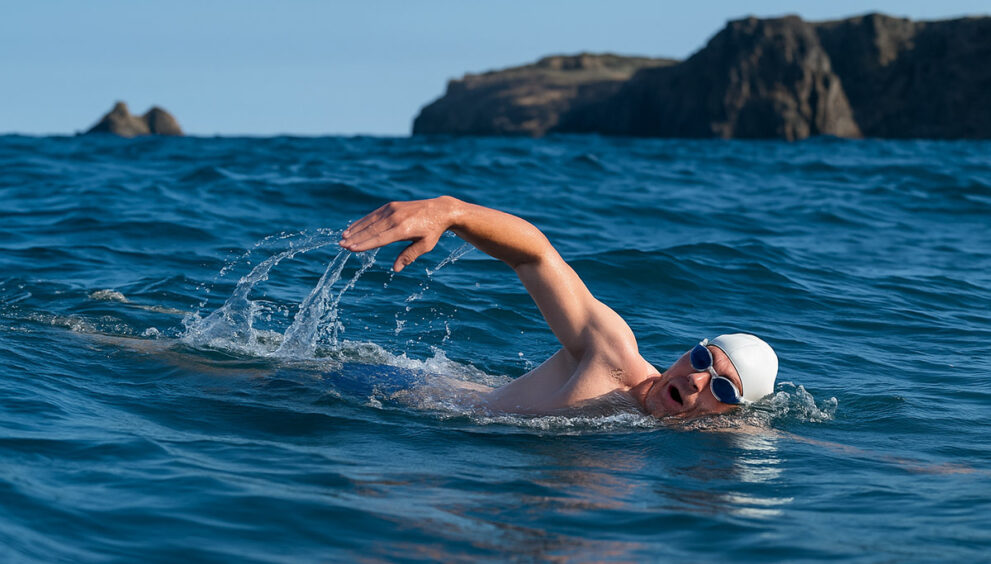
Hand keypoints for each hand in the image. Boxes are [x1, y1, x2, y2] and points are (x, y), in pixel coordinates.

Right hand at [339, 197, 455, 271]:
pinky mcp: (391, 205)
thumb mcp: (425, 246)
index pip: (380, 238)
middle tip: (341, 245)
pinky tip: (353, 227)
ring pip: (370, 221)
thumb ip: (409, 256)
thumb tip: (395, 269)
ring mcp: (393, 209)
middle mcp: (396, 217)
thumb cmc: (433, 231)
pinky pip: (374, 215)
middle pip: (372, 230)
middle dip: (355, 237)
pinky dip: (362, 221)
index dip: (365, 244)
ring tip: (343, 237)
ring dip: (356, 229)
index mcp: (404, 229)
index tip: (352, 248)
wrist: (440, 209)